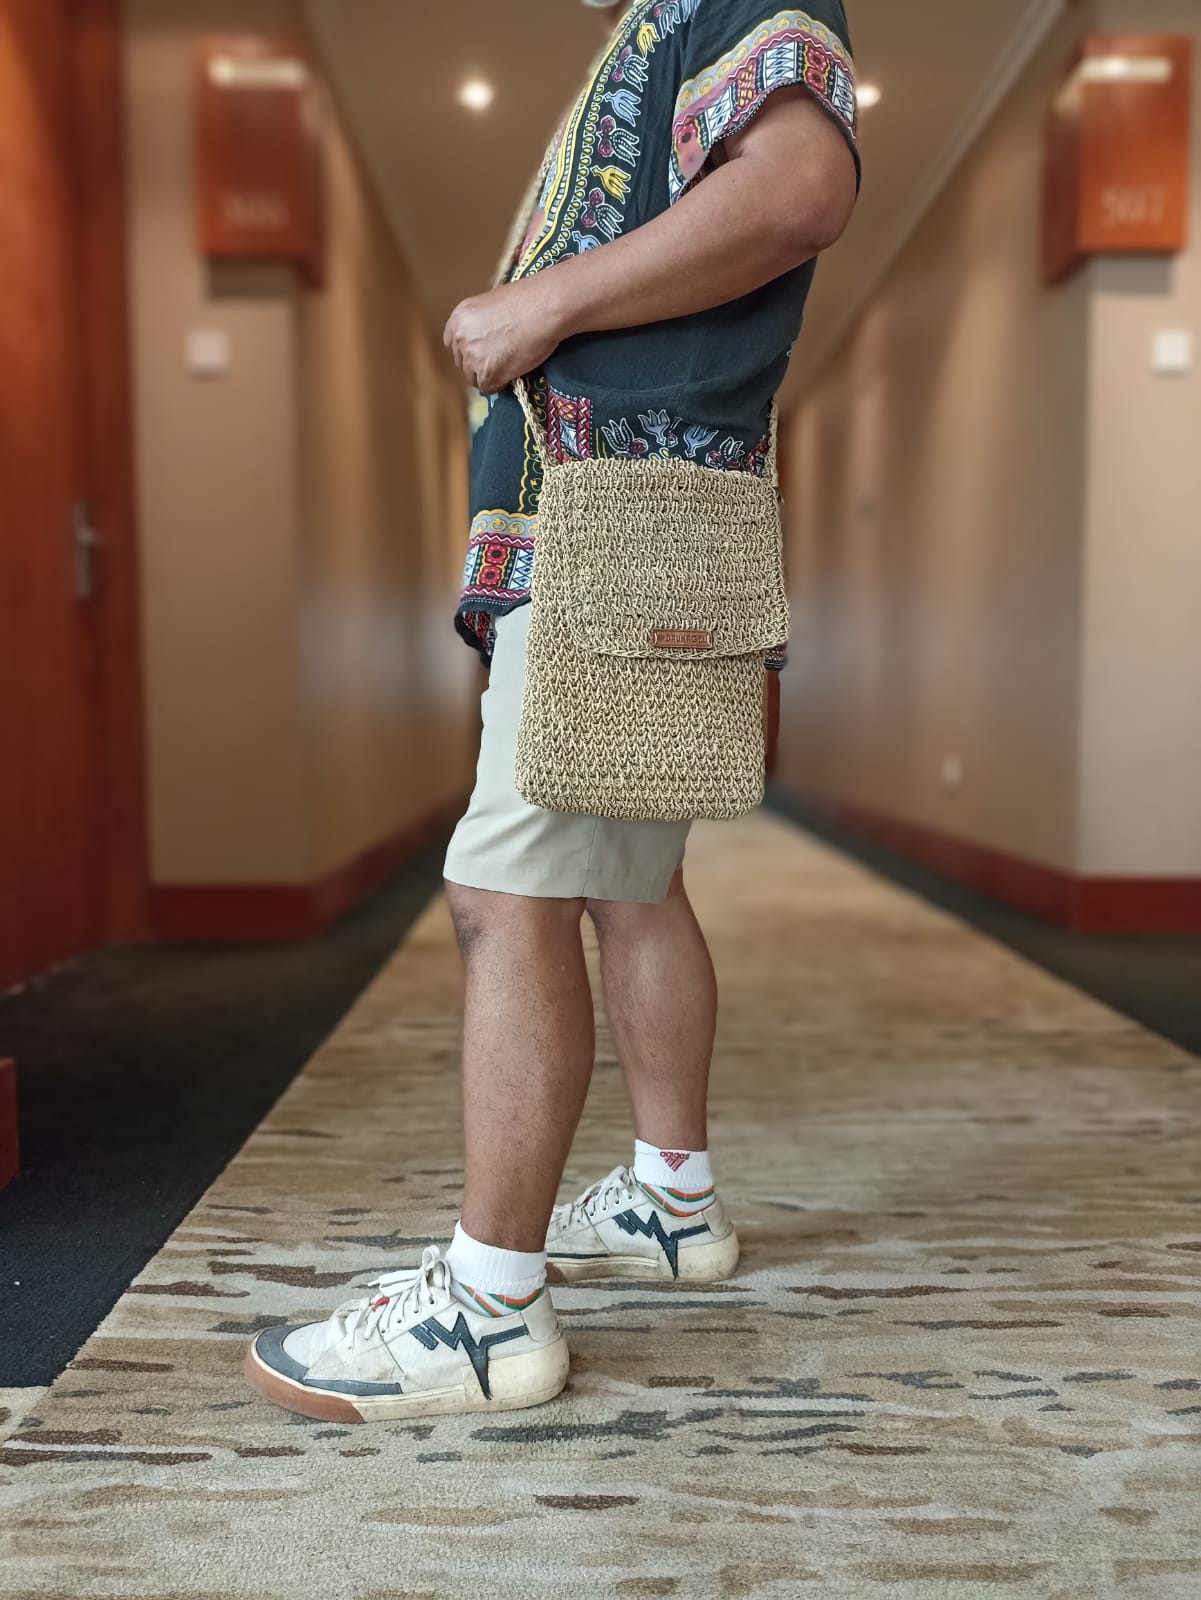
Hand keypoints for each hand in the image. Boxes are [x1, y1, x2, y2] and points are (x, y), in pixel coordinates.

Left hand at [443, 279, 565, 393]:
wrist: (544, 309)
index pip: (452, 342)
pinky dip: (499, 384)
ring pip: (474, 378)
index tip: (480, 352)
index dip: (467, 349)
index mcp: (460, 317)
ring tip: (507, 368)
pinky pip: (488, 388)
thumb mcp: (493, 305)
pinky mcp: (488, 374)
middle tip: (498, 361)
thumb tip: (486, 340)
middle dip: (478, 364)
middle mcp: (461, 337)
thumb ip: (482, 323)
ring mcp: (473, 357)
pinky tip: (510, 375)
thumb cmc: (527, 301)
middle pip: (462, 363)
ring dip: (488, 376)